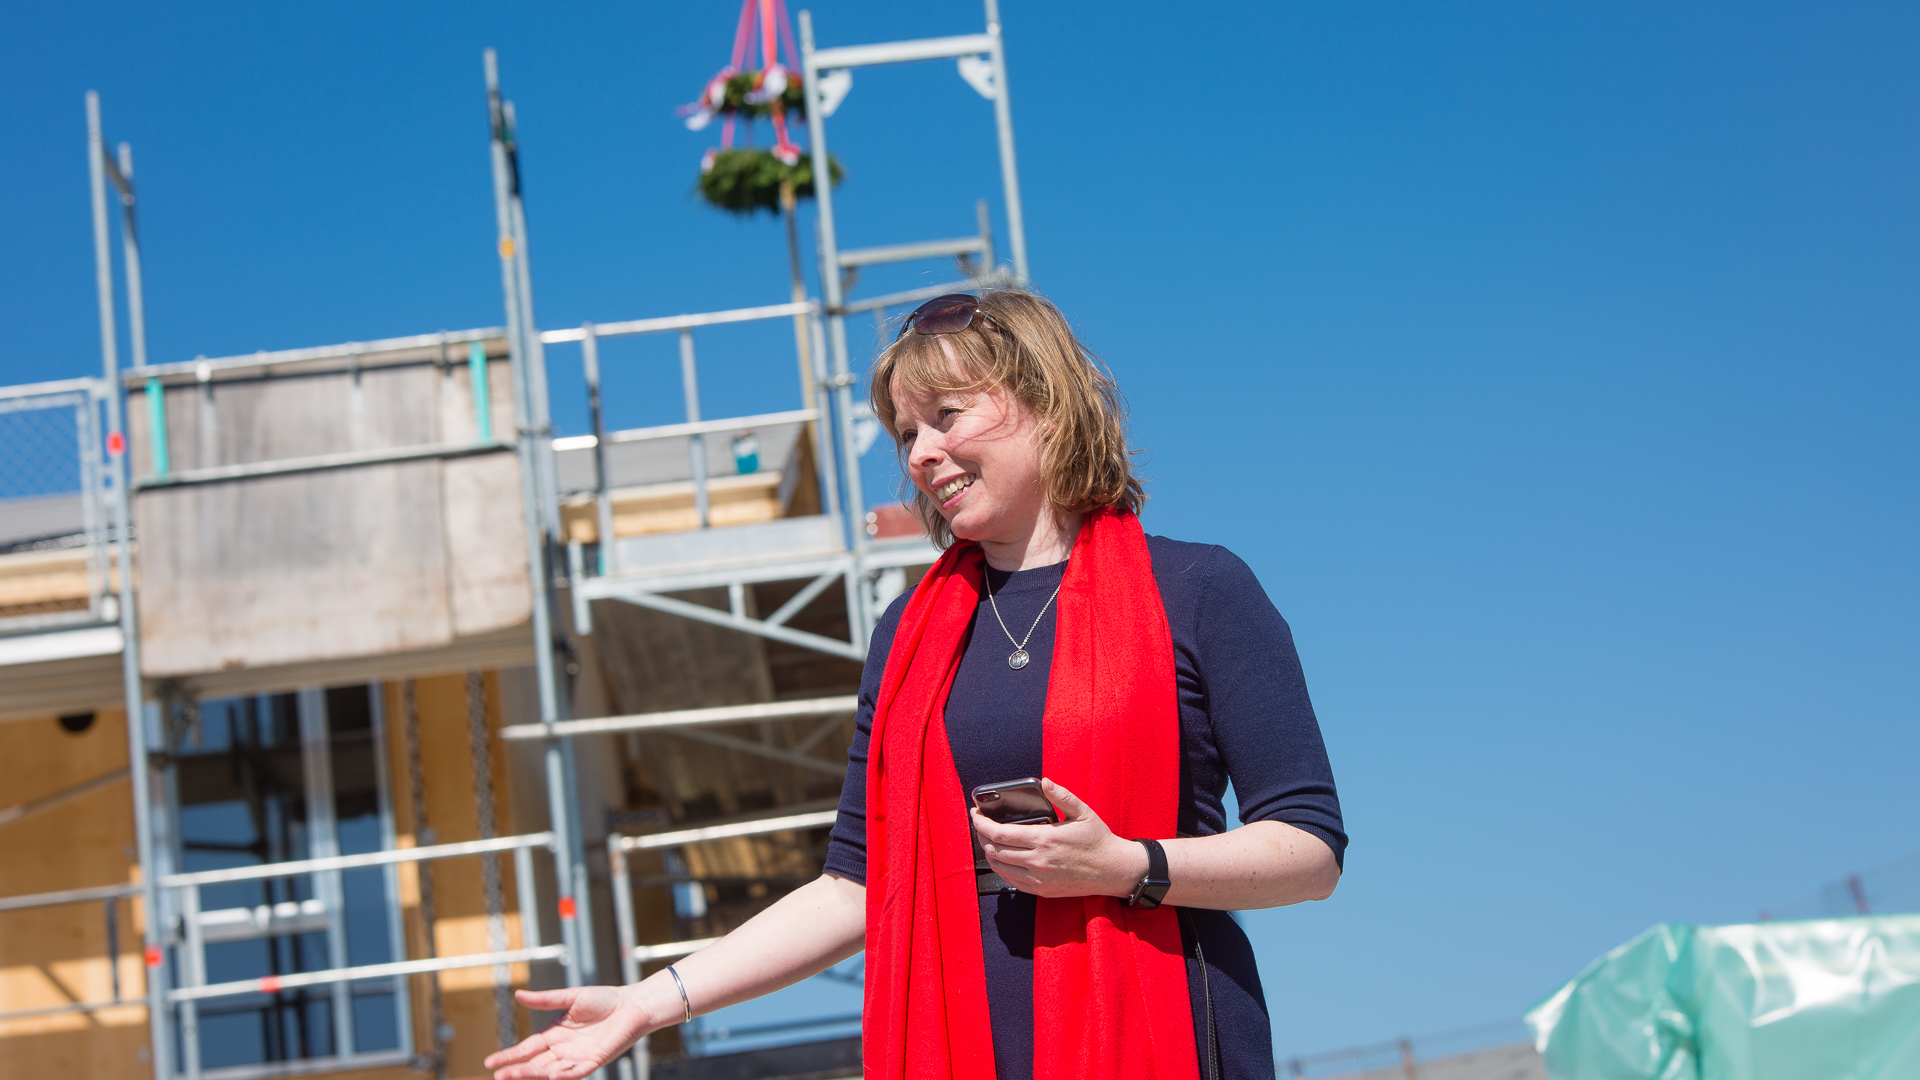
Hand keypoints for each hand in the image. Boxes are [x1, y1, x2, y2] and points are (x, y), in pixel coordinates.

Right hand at [483, 984, 656, 1079]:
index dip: (509, 1055)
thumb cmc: (603, 999)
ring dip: (534, 1074)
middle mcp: (563, 1049)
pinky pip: (576, 1073)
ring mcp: (577, 1057)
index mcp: (554, 1034)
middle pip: (535, 1063)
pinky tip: (552, 1076)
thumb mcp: (570, 998)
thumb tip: (517, 995)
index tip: (489, 1062)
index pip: (527, 1048)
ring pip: (550, 1071)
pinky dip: (564, 1075)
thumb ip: (544, 1000)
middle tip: (498, 1075)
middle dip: (517, 1070)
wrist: (632, 1004)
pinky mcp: (594, 1061)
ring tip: (514, 1076)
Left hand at [969, 778, 1147, 898]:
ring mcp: (1039, 879)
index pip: (999, 834)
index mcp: (1044, 840)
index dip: (981, 824)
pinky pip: (1012, 882)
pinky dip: (1001, 868)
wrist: (1113, 870)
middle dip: (981, 836)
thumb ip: (1061, 796)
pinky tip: (1002, 858)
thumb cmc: (1098, 839)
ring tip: (988, 840)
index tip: (975, 814)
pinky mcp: (1043, 891)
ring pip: (1000, 868)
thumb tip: (1044, 781)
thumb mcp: (1083, 812)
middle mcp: (1038, 862)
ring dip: (989, 853)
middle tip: (980, 825)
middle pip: (994, 851)